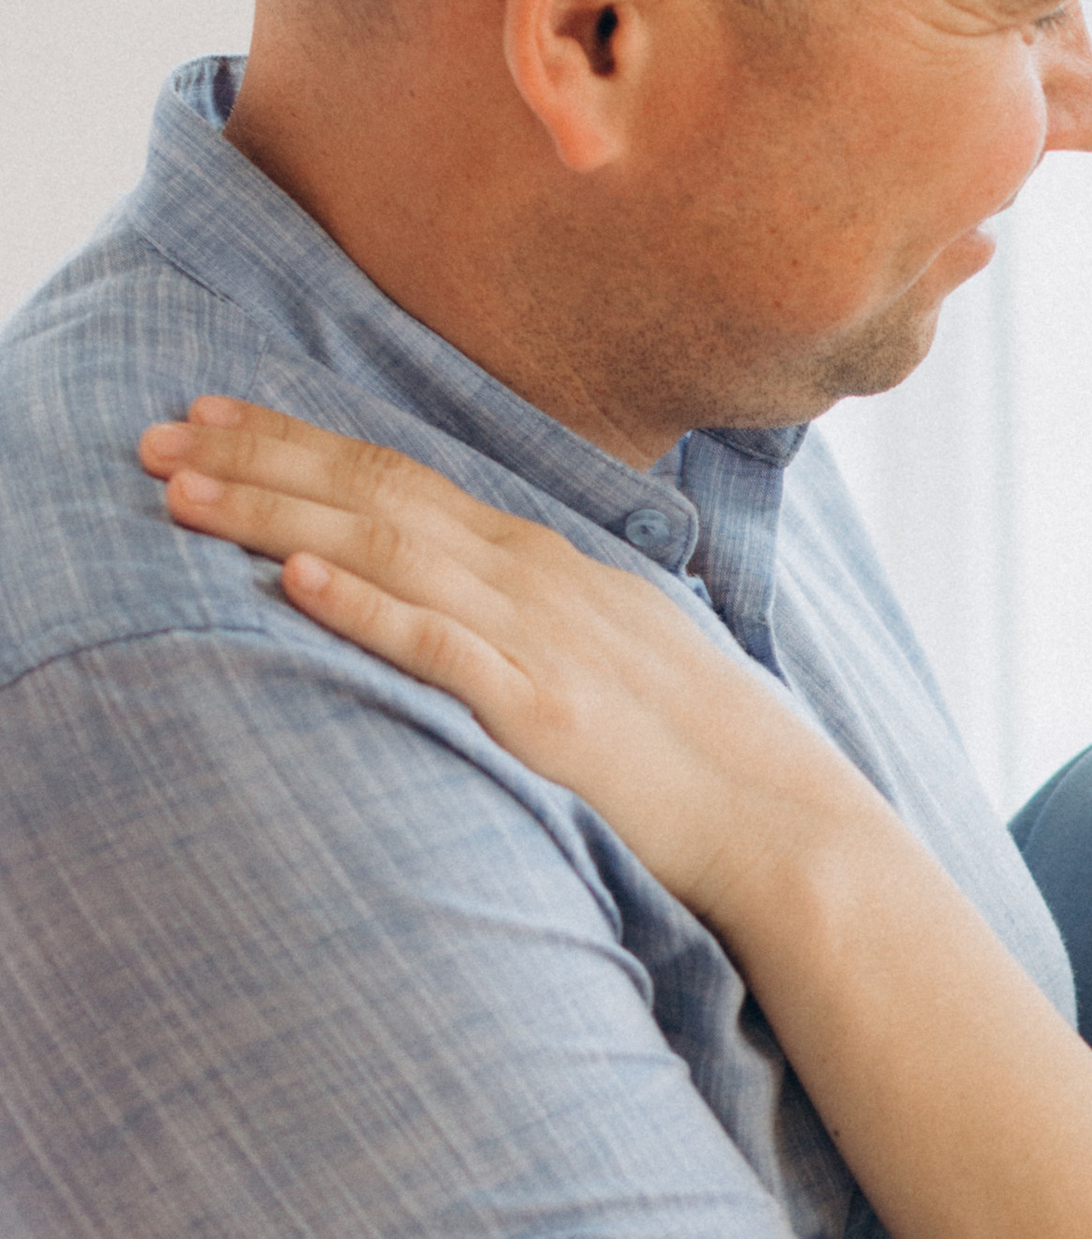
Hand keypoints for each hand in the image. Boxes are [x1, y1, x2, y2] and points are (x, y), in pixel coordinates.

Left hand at [139, 396, 869, 928]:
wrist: (785, 823)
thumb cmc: (701, 748)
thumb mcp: (614, 644)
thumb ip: (537, 608)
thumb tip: (467, 586)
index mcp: (547, 563)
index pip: (403, 479)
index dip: (301, 442)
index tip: (214, 415)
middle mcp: (537, 582)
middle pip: (377, 498)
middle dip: (260, 462)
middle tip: (159, 433)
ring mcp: (542, 644)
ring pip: (389, 556)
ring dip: (279, 519)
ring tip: (186, 495)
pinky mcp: (546, 716)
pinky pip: (442, 650)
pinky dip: (367, 609)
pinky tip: (297, 583)